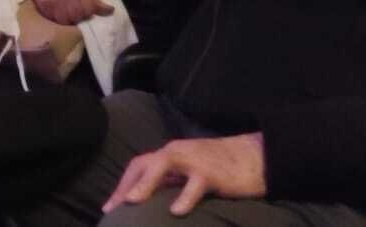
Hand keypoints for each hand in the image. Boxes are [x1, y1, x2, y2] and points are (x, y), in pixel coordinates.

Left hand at [103, 134, 266, 216]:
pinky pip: (195, 184)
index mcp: (171, 154)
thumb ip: (171, 181)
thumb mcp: (190, 173)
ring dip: (145, 183)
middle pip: (144, 163)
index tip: (109, 207)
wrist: (256, 157)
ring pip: (163, 164)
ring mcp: (195, 160)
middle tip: (113, 208)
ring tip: (132, 202)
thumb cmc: (220, 168)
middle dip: (126, 186)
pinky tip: (176, 212)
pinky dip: (184, 197)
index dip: (122, 185)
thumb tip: (148, 200)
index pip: (139, 165)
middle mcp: (178, 153)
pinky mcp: (212, 172)